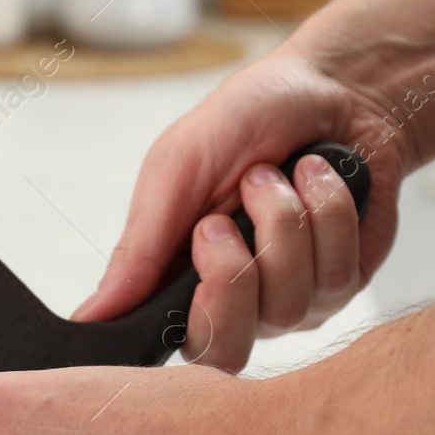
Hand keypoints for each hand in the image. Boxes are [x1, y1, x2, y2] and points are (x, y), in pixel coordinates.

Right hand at [73, 50, 410, 373]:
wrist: (334, 83)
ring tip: (274, 175)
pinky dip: (326, 211)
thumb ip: (138, 247)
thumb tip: (91, 313)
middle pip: (229, 350)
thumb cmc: (249, 120)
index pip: (178, 344)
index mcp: (180, 281)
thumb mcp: (176, 168)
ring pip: (287, 305)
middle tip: (224, 217)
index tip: (199, 246)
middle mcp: (236, 302)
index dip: (193, 316)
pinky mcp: (343, 284)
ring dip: (281, 222)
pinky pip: (335, 276)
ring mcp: (292, 299)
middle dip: (233, 276)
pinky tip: (318, 178)